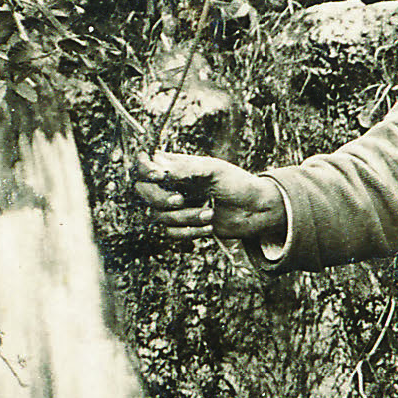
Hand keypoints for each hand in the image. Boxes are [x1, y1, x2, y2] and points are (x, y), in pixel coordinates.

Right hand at [132, 152, 286, 244]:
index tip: (159, 176)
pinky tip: (209, 226)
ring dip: (186, 218)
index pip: (143, 164)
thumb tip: (158, 169)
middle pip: (143, 192)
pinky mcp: (181, 225)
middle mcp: (170, 185)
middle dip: (161, 199)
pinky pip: (170, 232)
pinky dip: (190, 232)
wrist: (254, 211)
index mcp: (175, 166)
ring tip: (210, 214)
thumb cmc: (236, 183)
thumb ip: (185, 169)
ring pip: (159, 216)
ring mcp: (174, 206)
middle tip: (181, 200)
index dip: (144, 170)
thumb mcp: (213, 170)